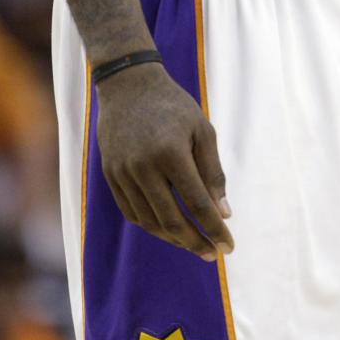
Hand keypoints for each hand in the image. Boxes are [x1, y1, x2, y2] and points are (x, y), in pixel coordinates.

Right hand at [95, 63, 233, 259]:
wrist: (129, 85)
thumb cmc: (174, 106)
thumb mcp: (202, 130)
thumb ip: (213, 172)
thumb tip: (223, 213)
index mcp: (171, 153)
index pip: (196, 204)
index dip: (214, 229)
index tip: (229, 247)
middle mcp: (144, 167)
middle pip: (171, 220)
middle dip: (195, 242)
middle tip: (213, 253)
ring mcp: (123, 172)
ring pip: (150, 221)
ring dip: (173, 238)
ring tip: (194, 244)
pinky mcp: (111, 175)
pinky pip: (131, 212)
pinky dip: (151, 225)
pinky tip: (169, 229)